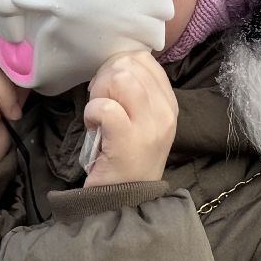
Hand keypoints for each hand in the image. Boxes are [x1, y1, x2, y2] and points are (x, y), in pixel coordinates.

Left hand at [83, 51, 176, 188]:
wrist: (126, 200)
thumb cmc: (128, 158)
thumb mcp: (141, 121)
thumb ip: (135, 92)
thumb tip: (114, 64)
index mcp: (169, 104)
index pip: (145, 60)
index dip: (119, 66)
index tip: (109, 88)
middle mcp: (165, 112)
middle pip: (130, 65)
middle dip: (105, 77)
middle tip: (99, 100)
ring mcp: (149, 126)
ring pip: (121, 79)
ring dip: (99, 93)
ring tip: (98, 114)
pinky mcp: (128, 139)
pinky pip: (105, 106)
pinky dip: (92, 112)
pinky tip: (93, 126)